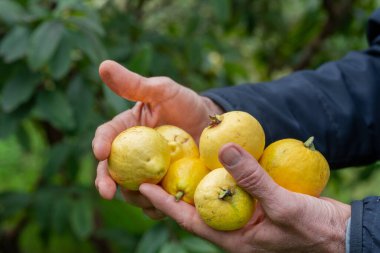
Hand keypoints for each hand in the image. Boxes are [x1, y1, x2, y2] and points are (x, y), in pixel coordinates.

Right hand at [92, 60, 222, 217]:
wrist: (211, 125)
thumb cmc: (184, 104)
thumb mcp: (163, 90)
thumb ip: (135, 83)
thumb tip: (103, 65)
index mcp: (127, 130)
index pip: (106, 136)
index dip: (100, 144)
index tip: (100, 152)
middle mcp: (132, 154)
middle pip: (112, 170)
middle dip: (105, 182)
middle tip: (107, 192)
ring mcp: (147, 173)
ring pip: (131, 189)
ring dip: (132, 197)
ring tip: (144, 199)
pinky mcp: (164, 187)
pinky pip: (155, 201)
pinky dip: (156, 207)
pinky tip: (162, 208)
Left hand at [139, 143, 350, 252]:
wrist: (339, 232)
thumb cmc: (312, 228)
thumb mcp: (282, 204)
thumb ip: (252, 178)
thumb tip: (223, 148)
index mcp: (231, 237)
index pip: (189, 219)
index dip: (165, 203)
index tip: (144, 187)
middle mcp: (232, 225)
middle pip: (197, 206)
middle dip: (176, 189)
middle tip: (155, 169)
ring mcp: (244, 214)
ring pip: (214, 194)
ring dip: (199, 177)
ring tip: (179, 158)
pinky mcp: (255, 202)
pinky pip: (233, 186)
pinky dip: (223, 172)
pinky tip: (216, 157)